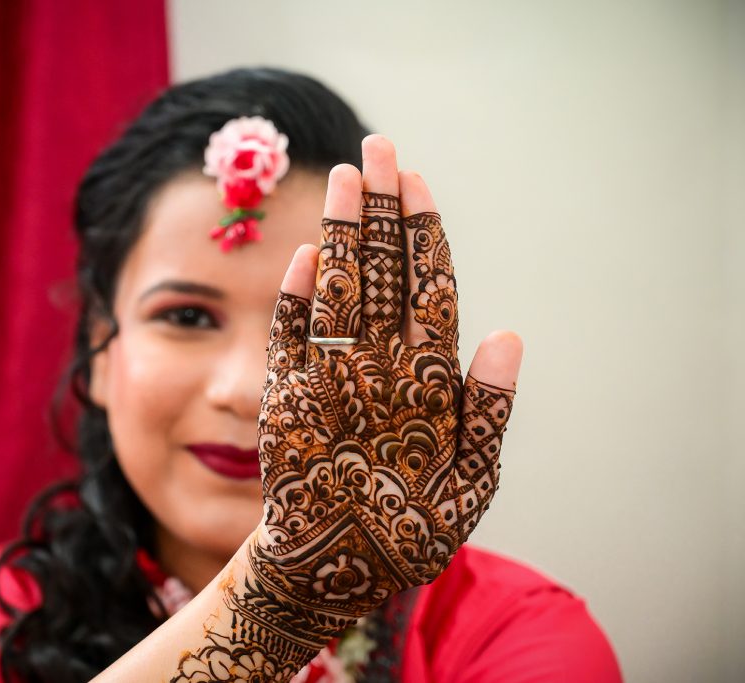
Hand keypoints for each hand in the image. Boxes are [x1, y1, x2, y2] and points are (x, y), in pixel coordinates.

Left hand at [249, 135, 522, 645]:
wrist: (326, 567)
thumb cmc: (410, 526)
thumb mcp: (472, 484)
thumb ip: (488, 410)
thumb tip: (505, 334)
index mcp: (428, 389)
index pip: (429, 291)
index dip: (423, 232)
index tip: (416, 179)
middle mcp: (376, 376)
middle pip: (380, 276)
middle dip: (379, 208)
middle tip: (377, 146)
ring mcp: (325, 383)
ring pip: (335, 292)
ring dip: (339, 231)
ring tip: (343, 174)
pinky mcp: (281, 398)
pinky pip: (287, 336)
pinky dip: (294, 293)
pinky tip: (301, 251)